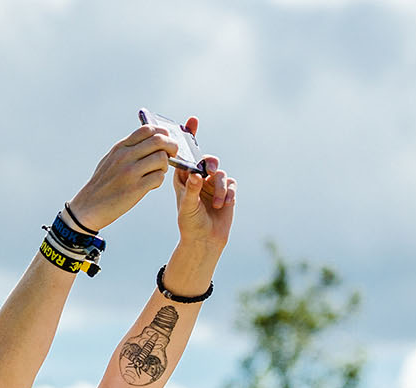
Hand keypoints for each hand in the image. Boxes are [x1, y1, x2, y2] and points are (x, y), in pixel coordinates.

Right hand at [67, 124, 184, 230]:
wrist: (88, 207)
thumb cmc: (102, 184)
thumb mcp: (110, 160)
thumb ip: (128, 149)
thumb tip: (151, 139)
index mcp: (120, 148)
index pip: (148, 129)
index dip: (162, 133)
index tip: (165, 141)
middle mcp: (125, 156)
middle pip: (159, 140)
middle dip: (171, 147)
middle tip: (171, 155)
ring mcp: (130, 172)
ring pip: (162, 158)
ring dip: (165, 166)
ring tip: (157, 172)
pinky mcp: (135, 189)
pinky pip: (158, 177)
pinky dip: (158, 181)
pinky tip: (150, 185)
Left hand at [170, 118, 235, 251]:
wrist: (205, 239)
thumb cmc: (189, 223)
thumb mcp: (187, 208)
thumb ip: (191, 191)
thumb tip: (196, 175)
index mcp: (183, 178)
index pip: (186, 155)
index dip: (189, 137)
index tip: (192, 120)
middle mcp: (198, 178)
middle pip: (207, 160)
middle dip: (210, 163)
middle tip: (210, 171)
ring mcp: (212, 184)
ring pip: (220, 173)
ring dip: (220, 187)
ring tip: (216, 204)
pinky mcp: (226, 191)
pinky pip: (231, 184)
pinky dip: (229, 193)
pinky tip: (225, 204)